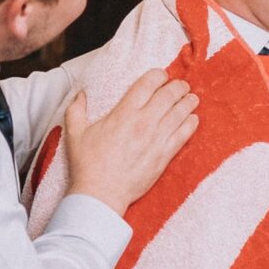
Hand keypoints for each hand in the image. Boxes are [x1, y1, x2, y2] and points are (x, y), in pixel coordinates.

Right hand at [64, 69, 198, 216]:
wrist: (101, 193)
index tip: (162, 75)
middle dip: (178, 86)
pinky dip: (191, 124)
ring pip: (180, 112)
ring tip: (192, 98)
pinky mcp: (164, 155)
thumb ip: (76, 110)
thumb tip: (80, 94)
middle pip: (169, 95)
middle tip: (181, 85)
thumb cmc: (87, 164)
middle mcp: (143, 122)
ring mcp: (156, 139)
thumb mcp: (75, 133)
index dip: (158, 75)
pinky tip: (193, 119)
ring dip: (188, 102)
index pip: (147, 84)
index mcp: (123, 112)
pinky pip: (184, 135)